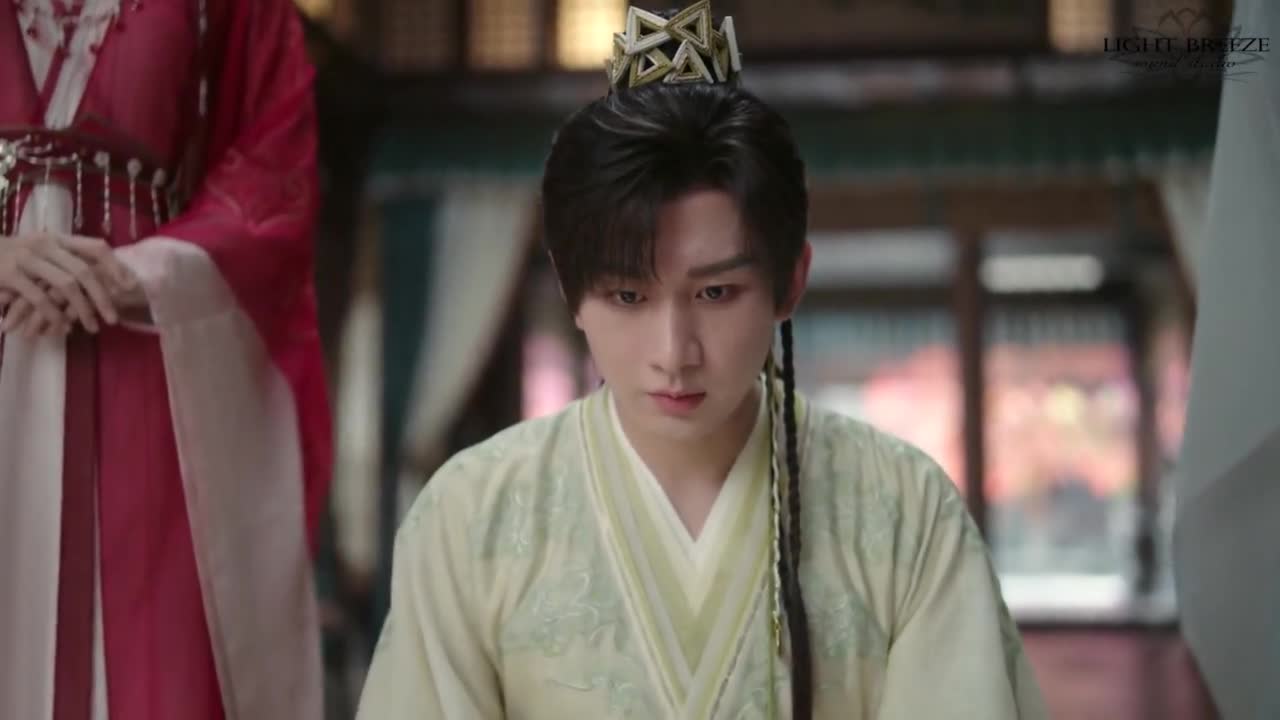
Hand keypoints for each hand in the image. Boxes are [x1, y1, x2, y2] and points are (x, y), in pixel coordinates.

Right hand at [0, 233, 127, 332]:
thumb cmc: (15, 256)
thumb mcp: (43, 251)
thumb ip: (69, 261)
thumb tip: (109, 281)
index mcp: (58, 238)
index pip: (95, 247)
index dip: (115, 266)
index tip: (130, 286)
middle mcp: (46, 245)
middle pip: (84, 271)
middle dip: (102, 297)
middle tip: (113, 319)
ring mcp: (27, 258)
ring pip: (66, 285)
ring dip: (83, 309)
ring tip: (93, 327)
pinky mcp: (11, 275)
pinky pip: (40, 298)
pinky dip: (55, 315)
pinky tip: (63, 327)